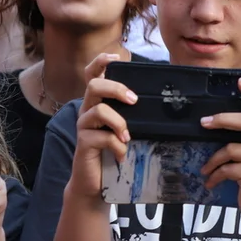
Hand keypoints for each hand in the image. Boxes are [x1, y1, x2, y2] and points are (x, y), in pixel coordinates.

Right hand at [69, 53, 136, 201]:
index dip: (100, 61)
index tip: (116, 57)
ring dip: (119, 122)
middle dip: (116, 88)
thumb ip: (130, 114)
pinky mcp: (83, 143)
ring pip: (98, 110)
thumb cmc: (111, 152)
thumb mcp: (122, 128)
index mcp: (96, 102)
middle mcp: (86, 110)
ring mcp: (83, 126)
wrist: (94, 184)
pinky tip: (122, 154)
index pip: (91, 74)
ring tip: (128, 136)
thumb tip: (157, 101)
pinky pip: (102, 137)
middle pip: (94, 85)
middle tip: (133, 100)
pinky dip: (117, 146)